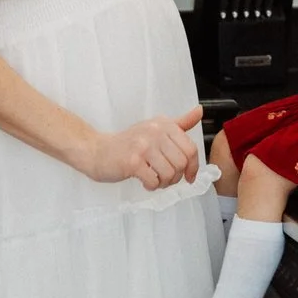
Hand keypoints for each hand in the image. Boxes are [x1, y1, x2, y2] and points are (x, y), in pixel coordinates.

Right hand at [83, 107, 202, 190]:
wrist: (97, 151)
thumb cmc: (128, 143)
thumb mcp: (155, 128)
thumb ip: (180, 123)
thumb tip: (200, 111)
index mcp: (164, 124)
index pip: (190, 149)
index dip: (193, 167)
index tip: (189, 176)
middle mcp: (155, 132)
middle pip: (181, 163)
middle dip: (176, 177)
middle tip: (165, 179)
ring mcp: (143, 146)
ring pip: (170, 174)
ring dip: (164, 183)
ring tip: (155, 180)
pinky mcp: (132, 162)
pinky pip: (154, 181)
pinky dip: (152, 186)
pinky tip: (145, 182)